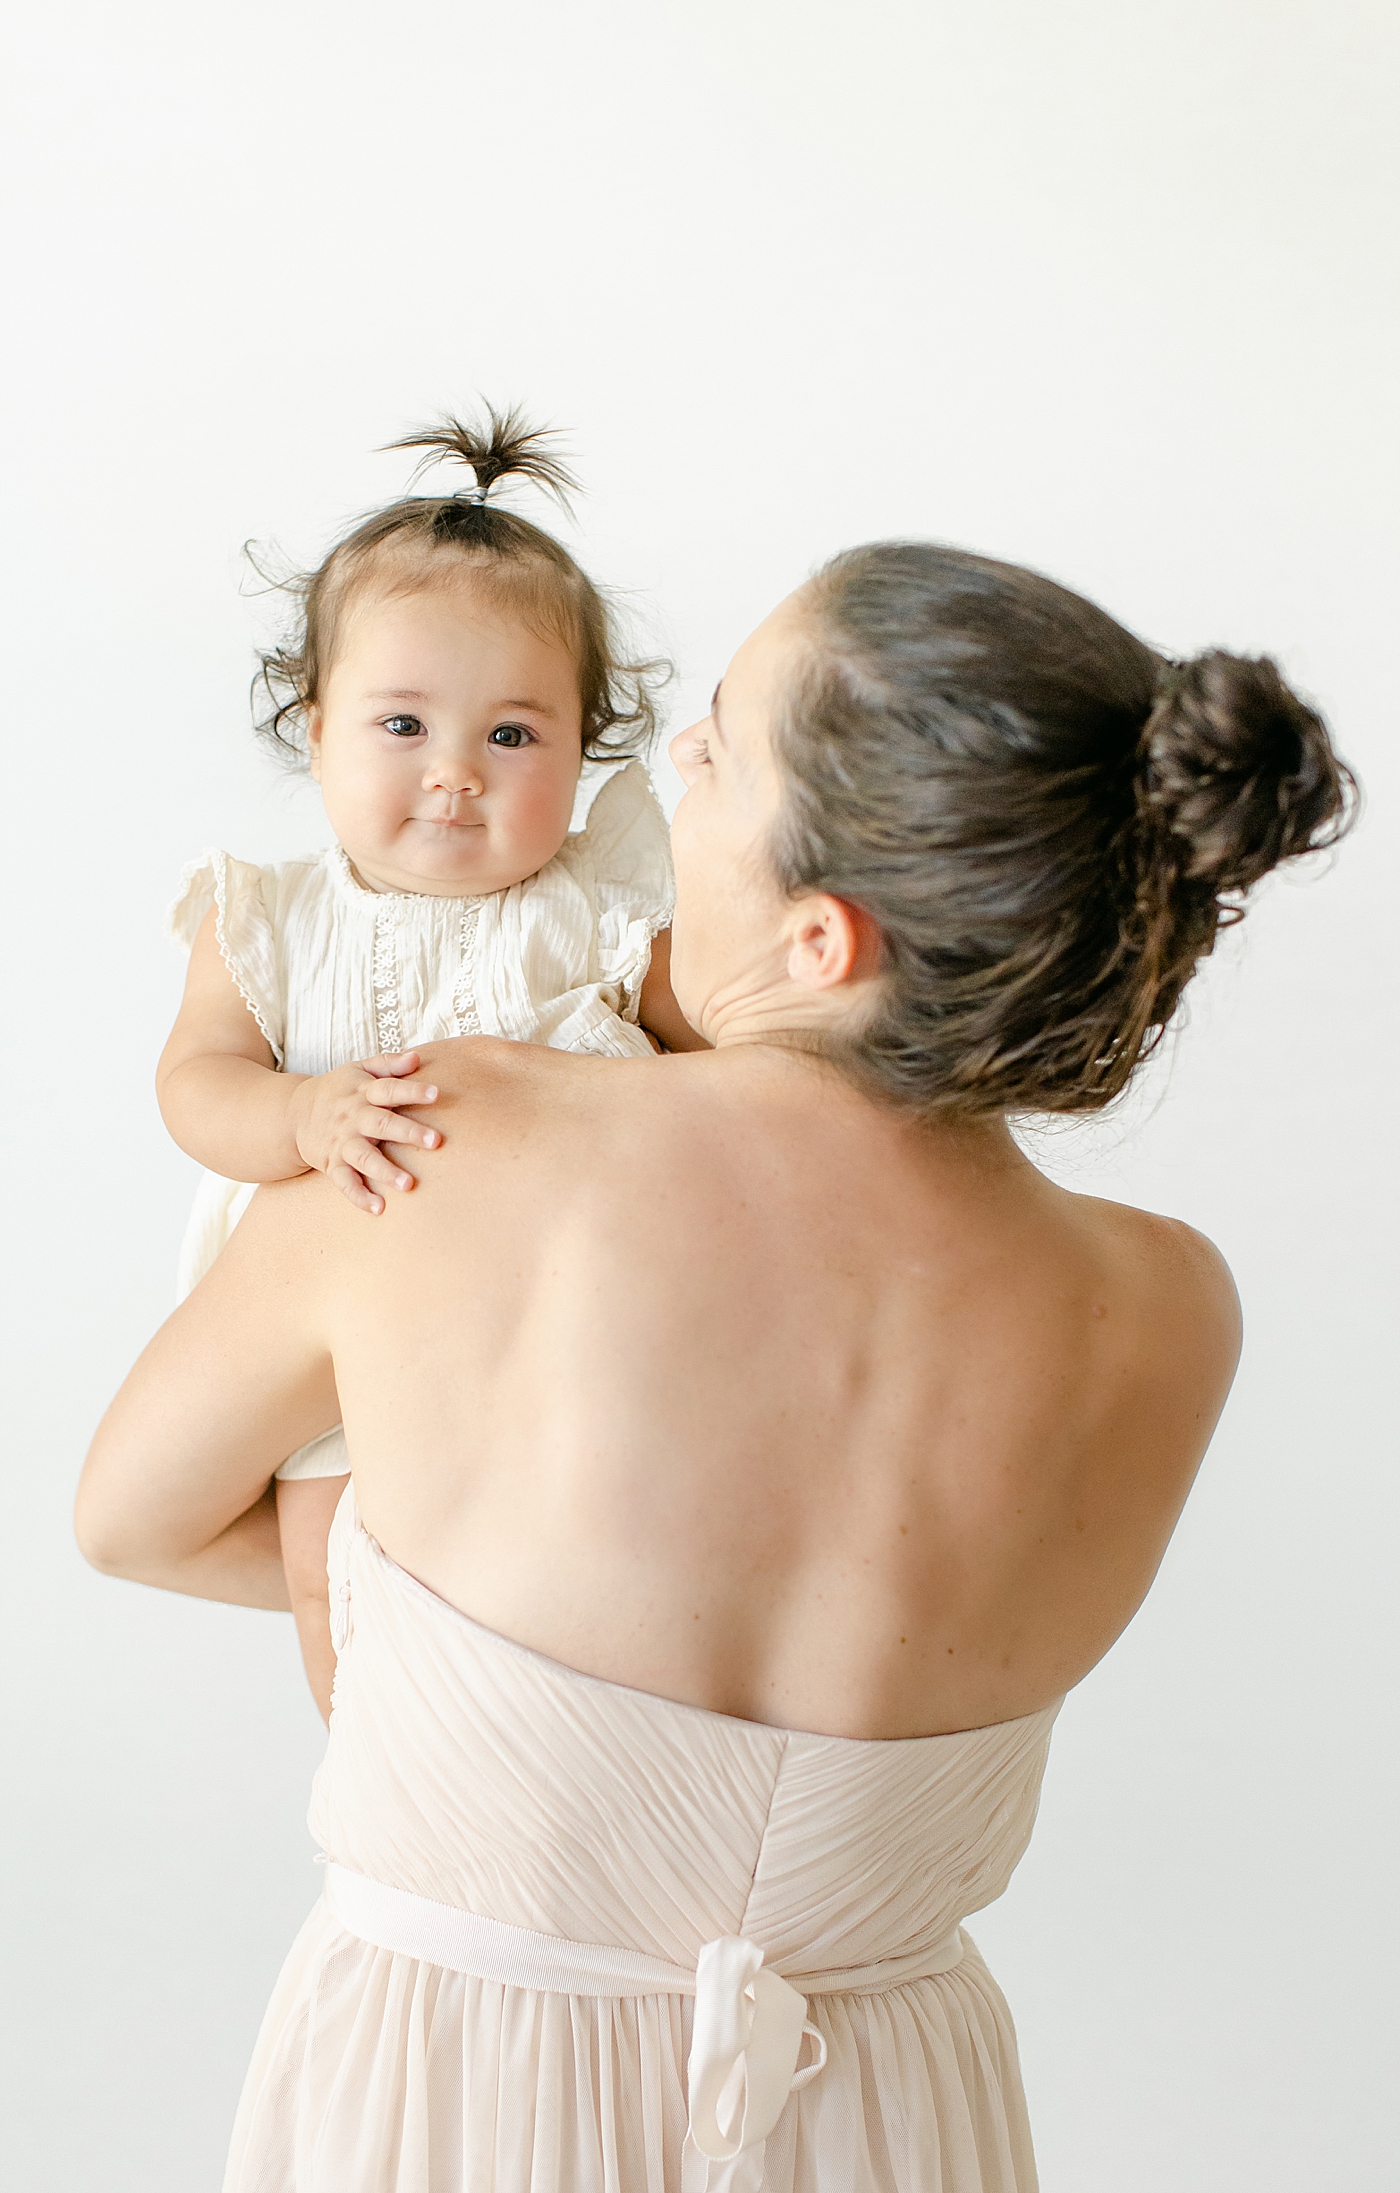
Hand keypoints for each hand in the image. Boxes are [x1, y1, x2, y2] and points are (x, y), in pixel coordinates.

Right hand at [288, 1052, 441, 1213]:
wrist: (293, 1114)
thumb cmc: (338, 1091)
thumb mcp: (358, 1070)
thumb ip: (388, 1064)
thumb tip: (417, 1058)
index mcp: (363, 1092)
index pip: (389, 1089)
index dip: (412, 1091)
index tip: (436, 1094)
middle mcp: (354, 1118)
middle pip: (381, 1123)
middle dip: (408, 1132)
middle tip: (435, 1141)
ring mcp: (342, 1143)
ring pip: (364, 1158)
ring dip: (385, 1171)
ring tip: (408, 1184)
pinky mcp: (332, 1164)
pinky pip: (345, 1183)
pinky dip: (359, 1197)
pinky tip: (378, 1209)